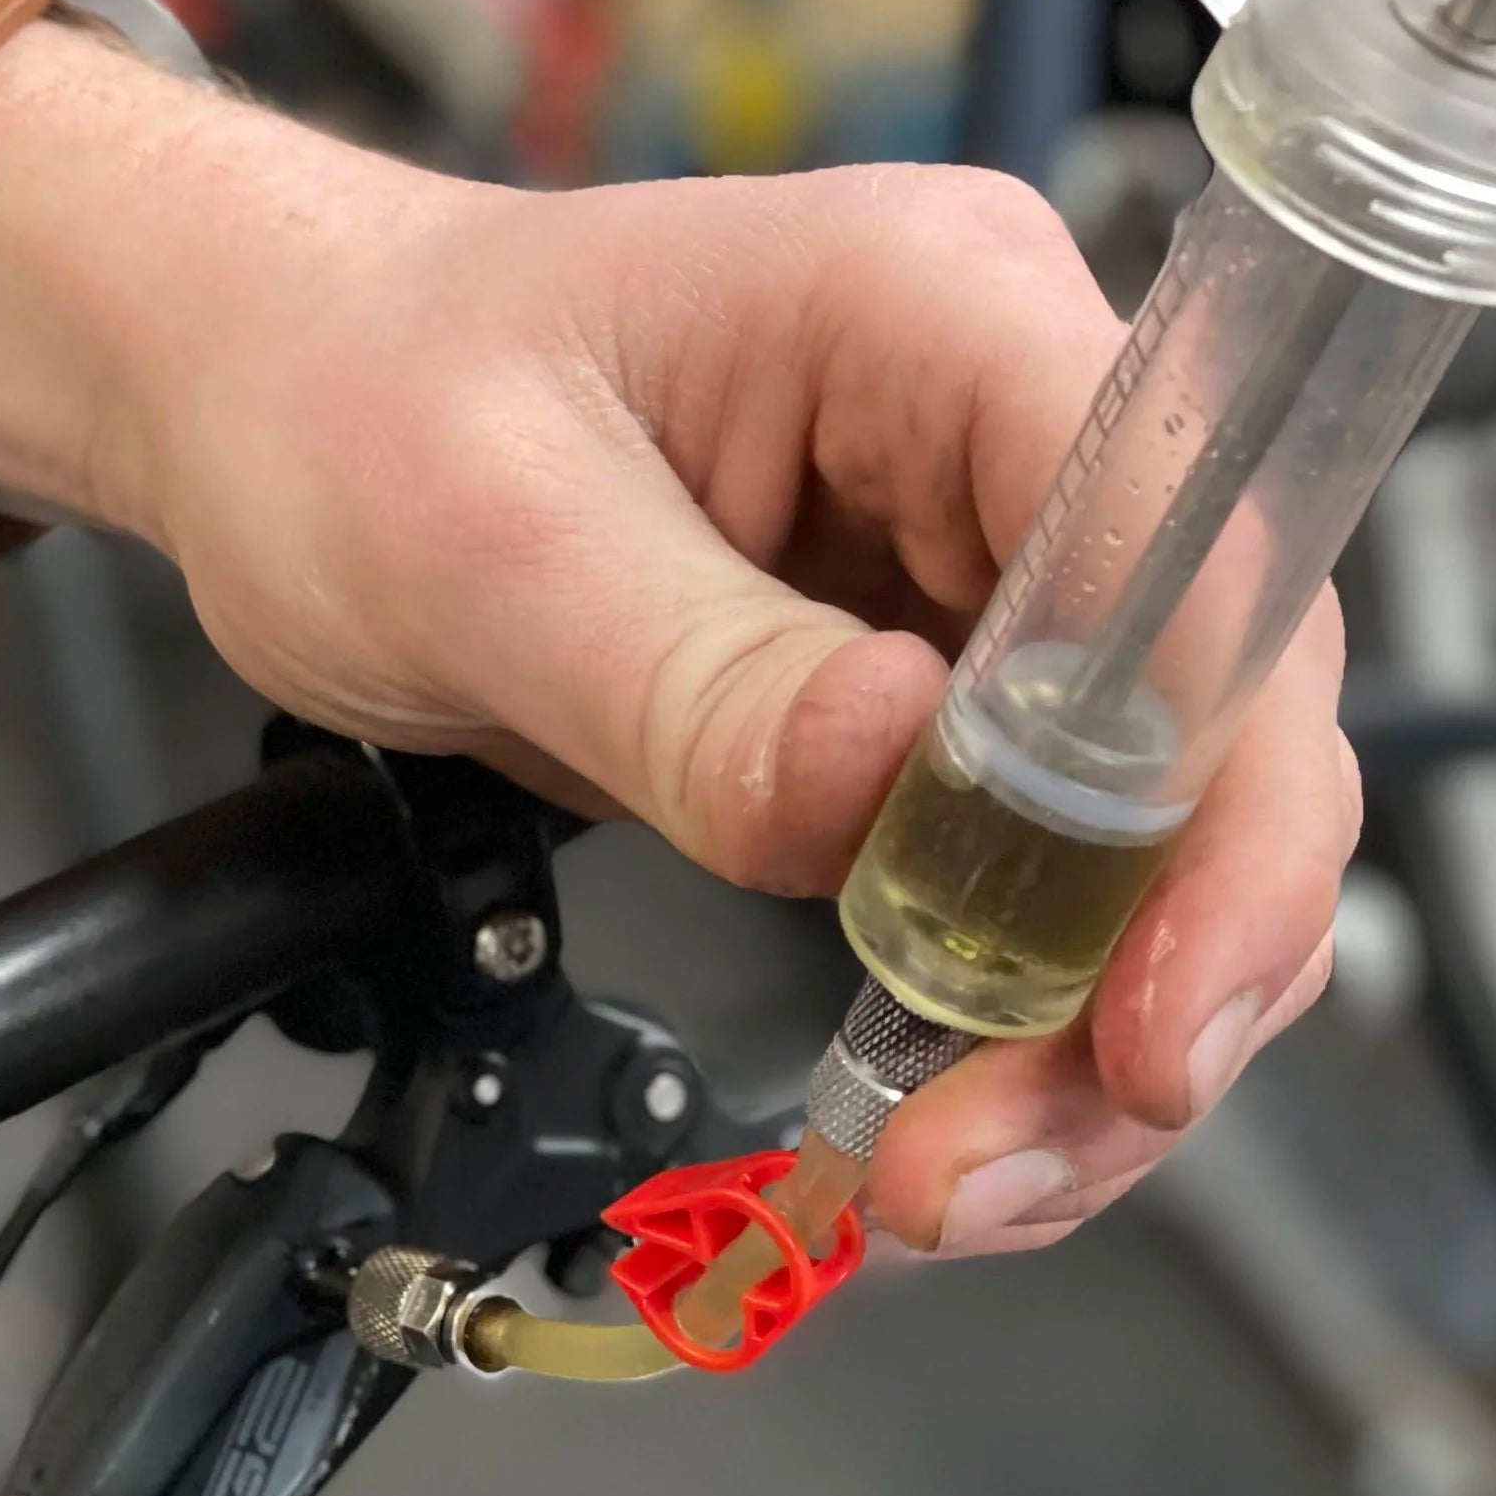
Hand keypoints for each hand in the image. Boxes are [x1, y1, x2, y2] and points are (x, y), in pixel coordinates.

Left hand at [0, 63, 1356, 1255]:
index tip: (1147, 1005)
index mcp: (938, 313)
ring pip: (1157, 842)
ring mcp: (984, 576)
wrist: (273, 410)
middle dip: (1156, 973)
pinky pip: (1041, 881)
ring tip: (951, 1182)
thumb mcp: (482, 541)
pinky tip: (931, 1119)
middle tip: (1000, 1162)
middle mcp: (1011, 436)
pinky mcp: (937, 700)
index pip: (1185, 548)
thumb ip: (696, 680)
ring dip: (1085, 1040)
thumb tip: (895, 786)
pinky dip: (1008, 1026)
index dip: (1218, 797)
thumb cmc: (349, 398)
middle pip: (1221, 730)